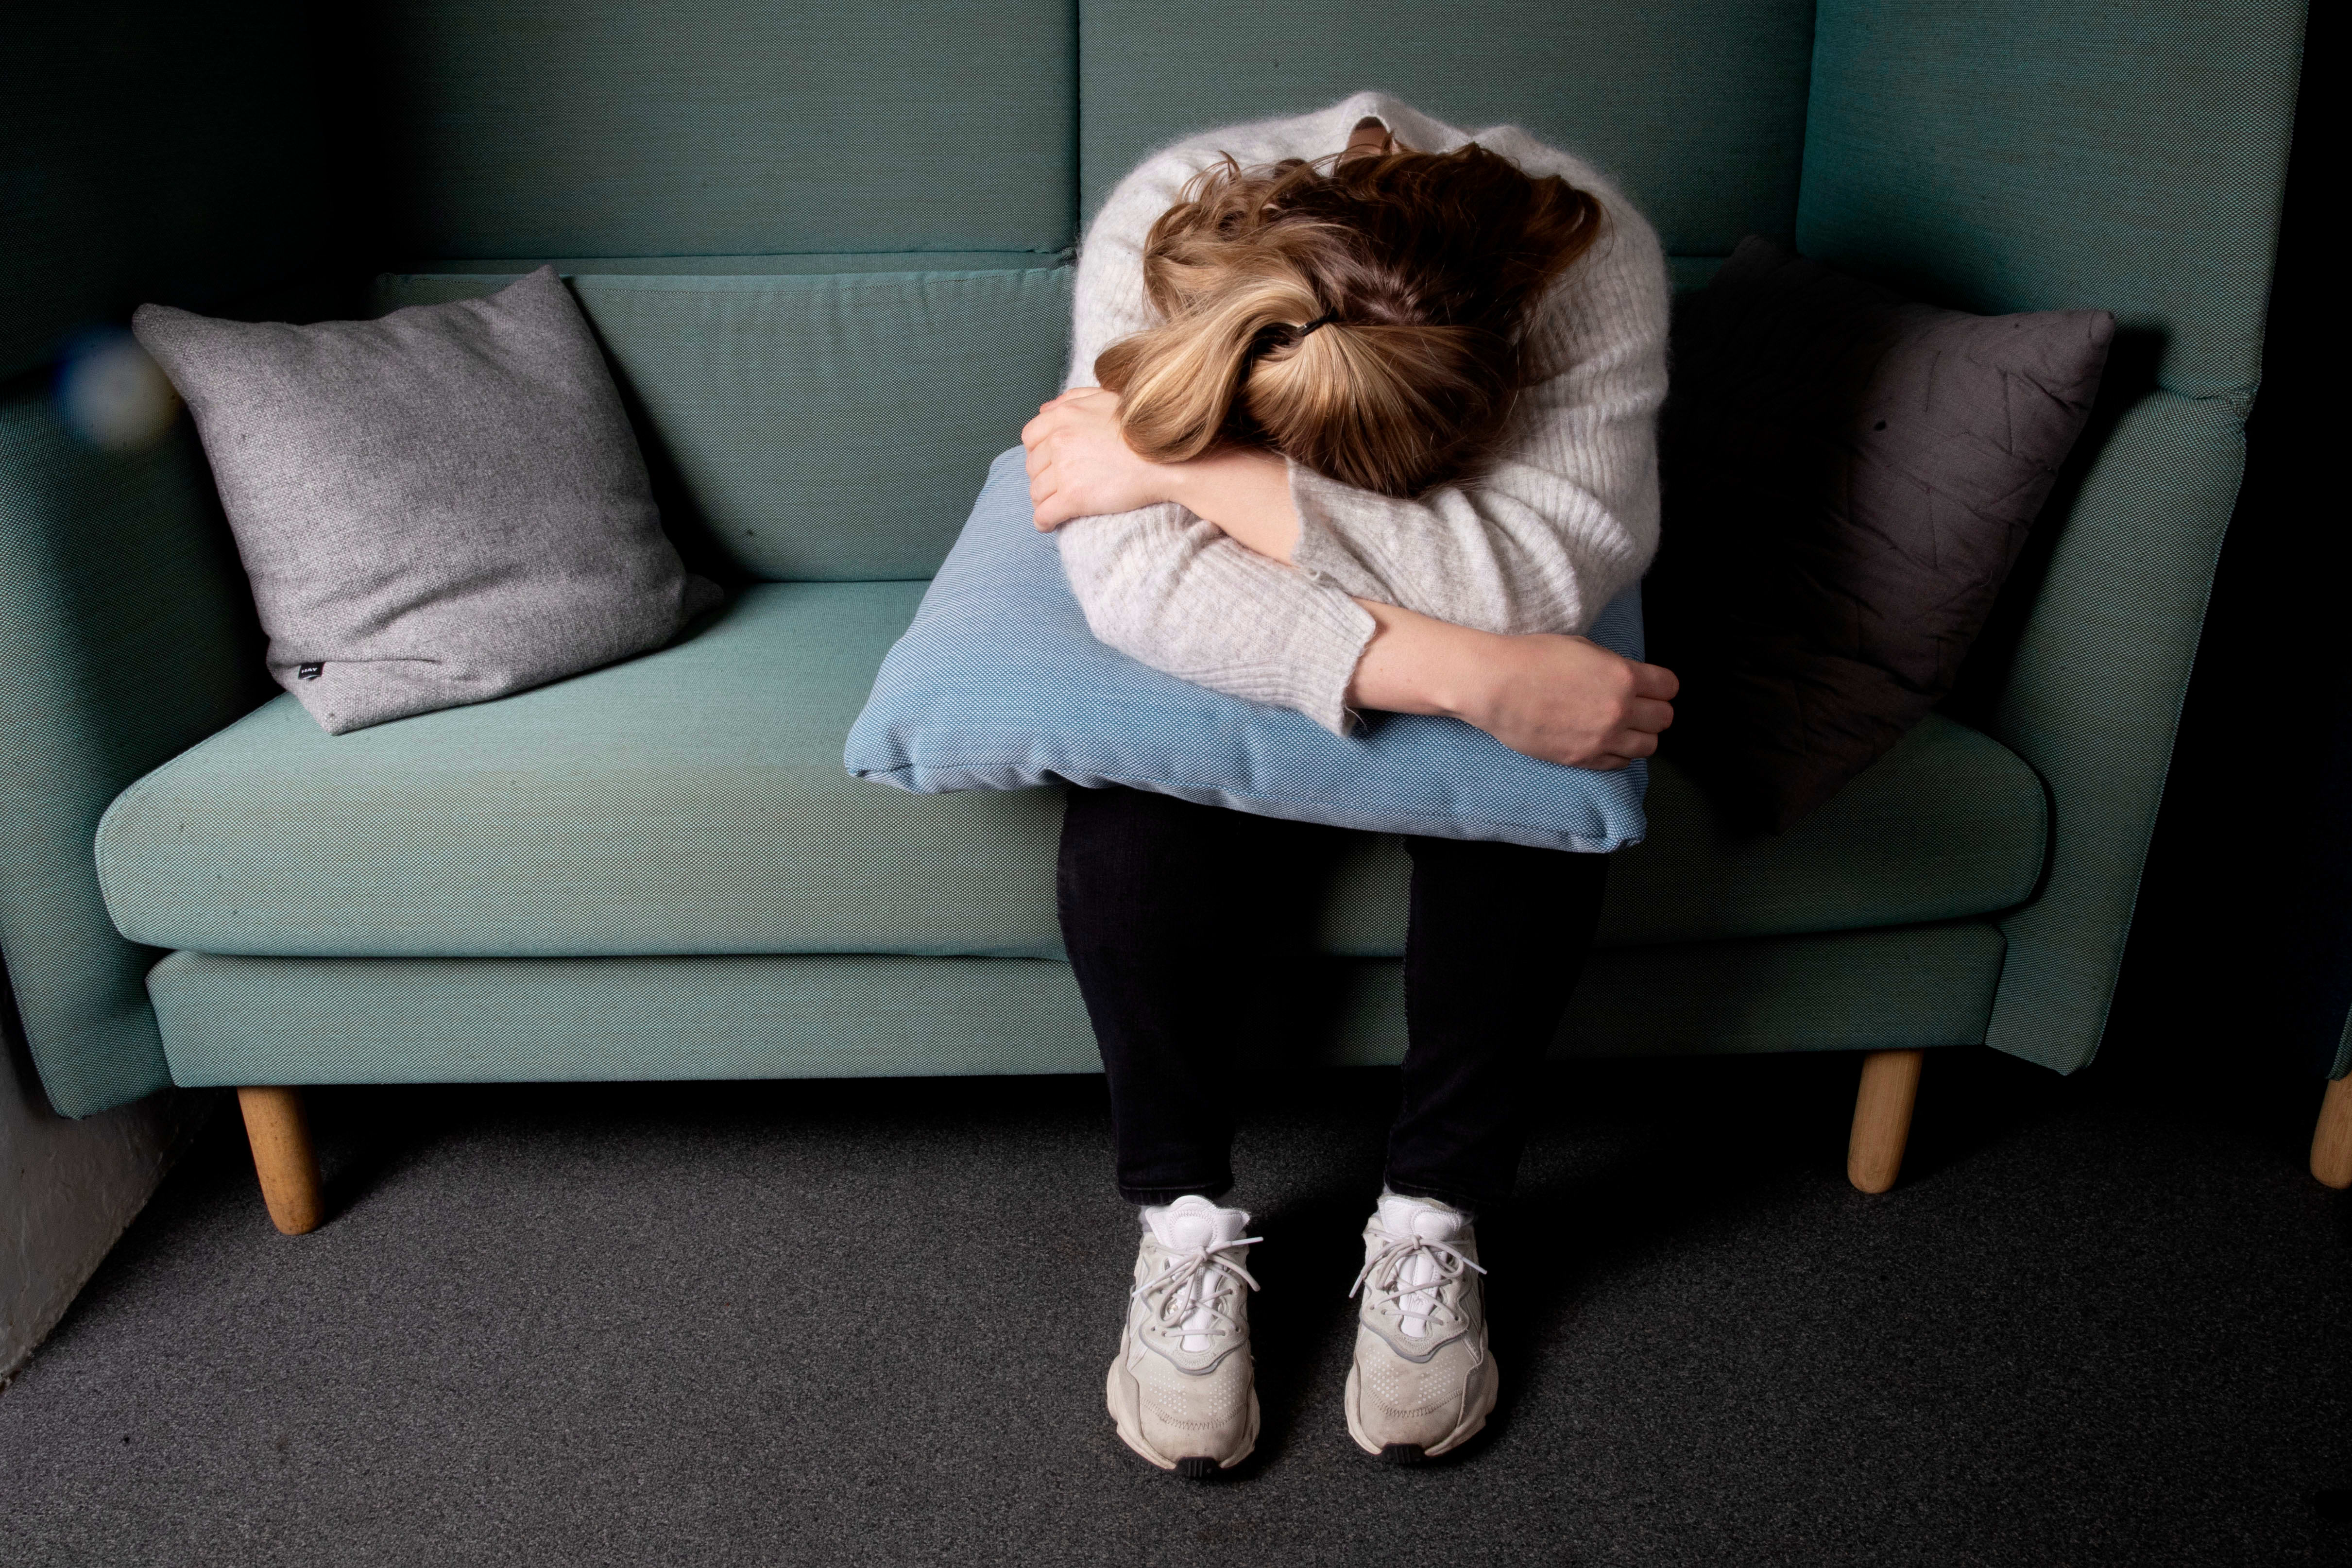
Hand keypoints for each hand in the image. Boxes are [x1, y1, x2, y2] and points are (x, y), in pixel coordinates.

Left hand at [1021, 387, 1168, 529]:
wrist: (1167, 460)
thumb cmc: (1143, 429)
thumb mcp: (1106, 399)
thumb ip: (1073, 399)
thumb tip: (1045, 409)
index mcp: (1064, 416)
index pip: (1030, 436)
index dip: (1037, 451)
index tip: (1048, 461)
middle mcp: (1059, 440)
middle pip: (1032, 466)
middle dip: (1042, 477)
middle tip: (1057, 485)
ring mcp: (1064, 470)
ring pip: (1036, 492)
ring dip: (1043, 500)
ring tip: (1056, 505)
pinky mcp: (1074, 498)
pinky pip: (1044, 514)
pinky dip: (1043, 522)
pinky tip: (1049, 524)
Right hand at [1347, 600, 1676, 769]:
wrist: (1494, 685)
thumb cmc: (1531, 659)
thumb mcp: (1583, 648)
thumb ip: (1615, 666)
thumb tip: (1631, 680)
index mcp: (1623, 676)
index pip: (1670, 687)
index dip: (1662, 686)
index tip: (1653, 687)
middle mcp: (1620, 710)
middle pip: (1664, 719)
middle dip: (1655, 711)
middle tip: (1639, 707)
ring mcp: (1602, 738)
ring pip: (1648, 746)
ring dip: (1640, 735)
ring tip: (1623, 727)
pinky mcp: (1583, 759)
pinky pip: (1620, 762)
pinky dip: (1619, 753)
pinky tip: (1605, 740)